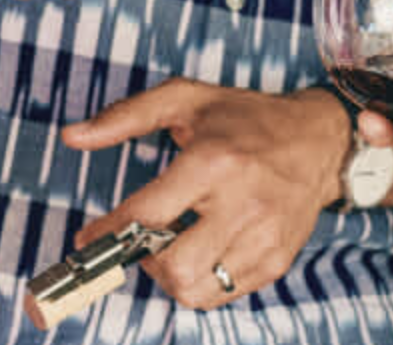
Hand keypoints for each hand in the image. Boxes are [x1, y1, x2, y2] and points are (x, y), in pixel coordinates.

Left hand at [62, 79, 350, 309]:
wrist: (320, 138)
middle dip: (143, 259)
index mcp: (214, 161)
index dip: (107, 233)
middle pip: (171, 267)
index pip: (146, 216)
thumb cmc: (249, 118)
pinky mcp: (278, 258)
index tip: (91, 236)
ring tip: (175, 244)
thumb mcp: (187, 99)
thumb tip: (71, 136)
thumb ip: (126, 116)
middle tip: (143, 240)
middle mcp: (242, 202)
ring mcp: (264, 236)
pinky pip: (223, 294)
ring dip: (171, 274)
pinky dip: (202, 280)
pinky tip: (206, 248)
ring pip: (194, 289)